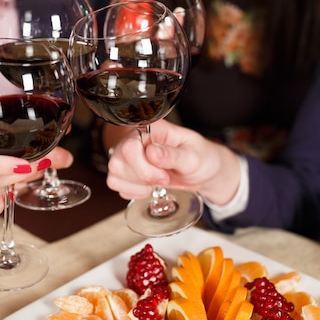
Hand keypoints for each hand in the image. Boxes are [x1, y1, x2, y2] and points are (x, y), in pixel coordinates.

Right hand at [106, 119, 240, 204]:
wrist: (204, 173)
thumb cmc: (201, 159)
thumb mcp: (194, 157)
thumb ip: (174, 155)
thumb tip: (152, 152)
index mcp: (152, 128)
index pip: (130, 145)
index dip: (144, 166)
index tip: (164, 176)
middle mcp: (136, 139)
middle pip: (118, 161)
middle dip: (142, 177)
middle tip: (164, 179)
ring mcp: (128, 155)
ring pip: (114, 173)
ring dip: (137, 185)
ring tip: (157, 182)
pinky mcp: (126, 171)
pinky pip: (115, 184)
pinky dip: (132, 191)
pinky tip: (148, 188)